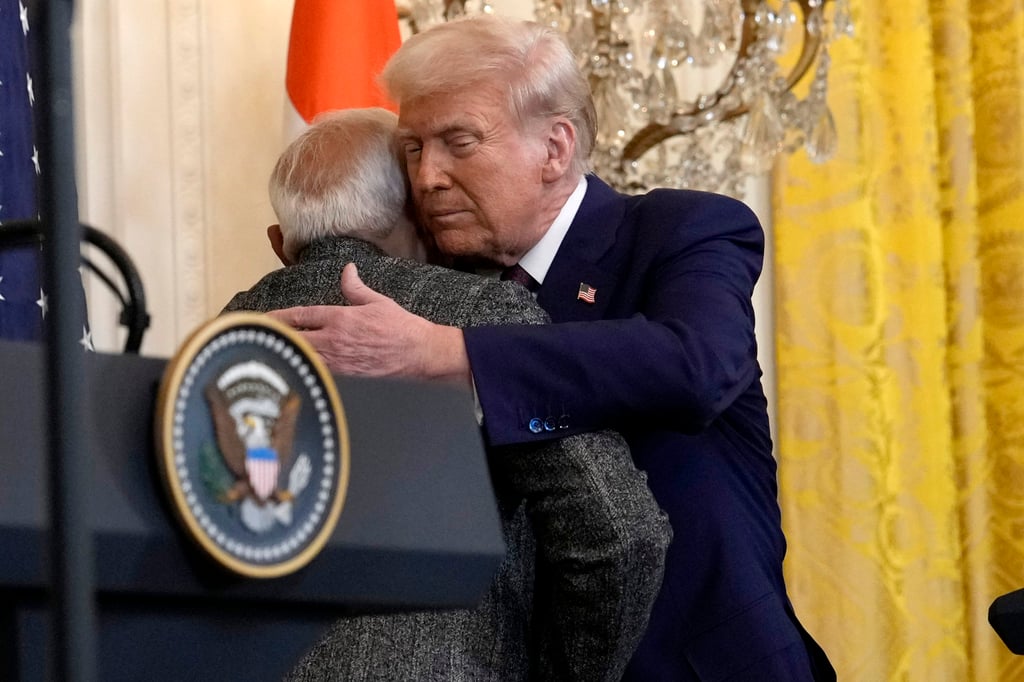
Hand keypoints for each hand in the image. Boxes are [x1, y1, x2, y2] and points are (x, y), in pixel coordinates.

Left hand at [267, 263, 471, 387]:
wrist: (420, 355)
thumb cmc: (402, 328)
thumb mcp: (378, 302)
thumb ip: (356, 288)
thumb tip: (347, 270)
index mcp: (339, 318)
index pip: (299, 316)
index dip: (278, 318)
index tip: (262, 319)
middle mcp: (333, 340)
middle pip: (293, 339)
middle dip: (273, 338)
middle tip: (255, 338)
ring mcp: (337, 362)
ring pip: (301, 359)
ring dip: (284, 356)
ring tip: (266, 357)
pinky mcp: (345, 379)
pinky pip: (316, 375)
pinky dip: (302, 374)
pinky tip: (292, 375)